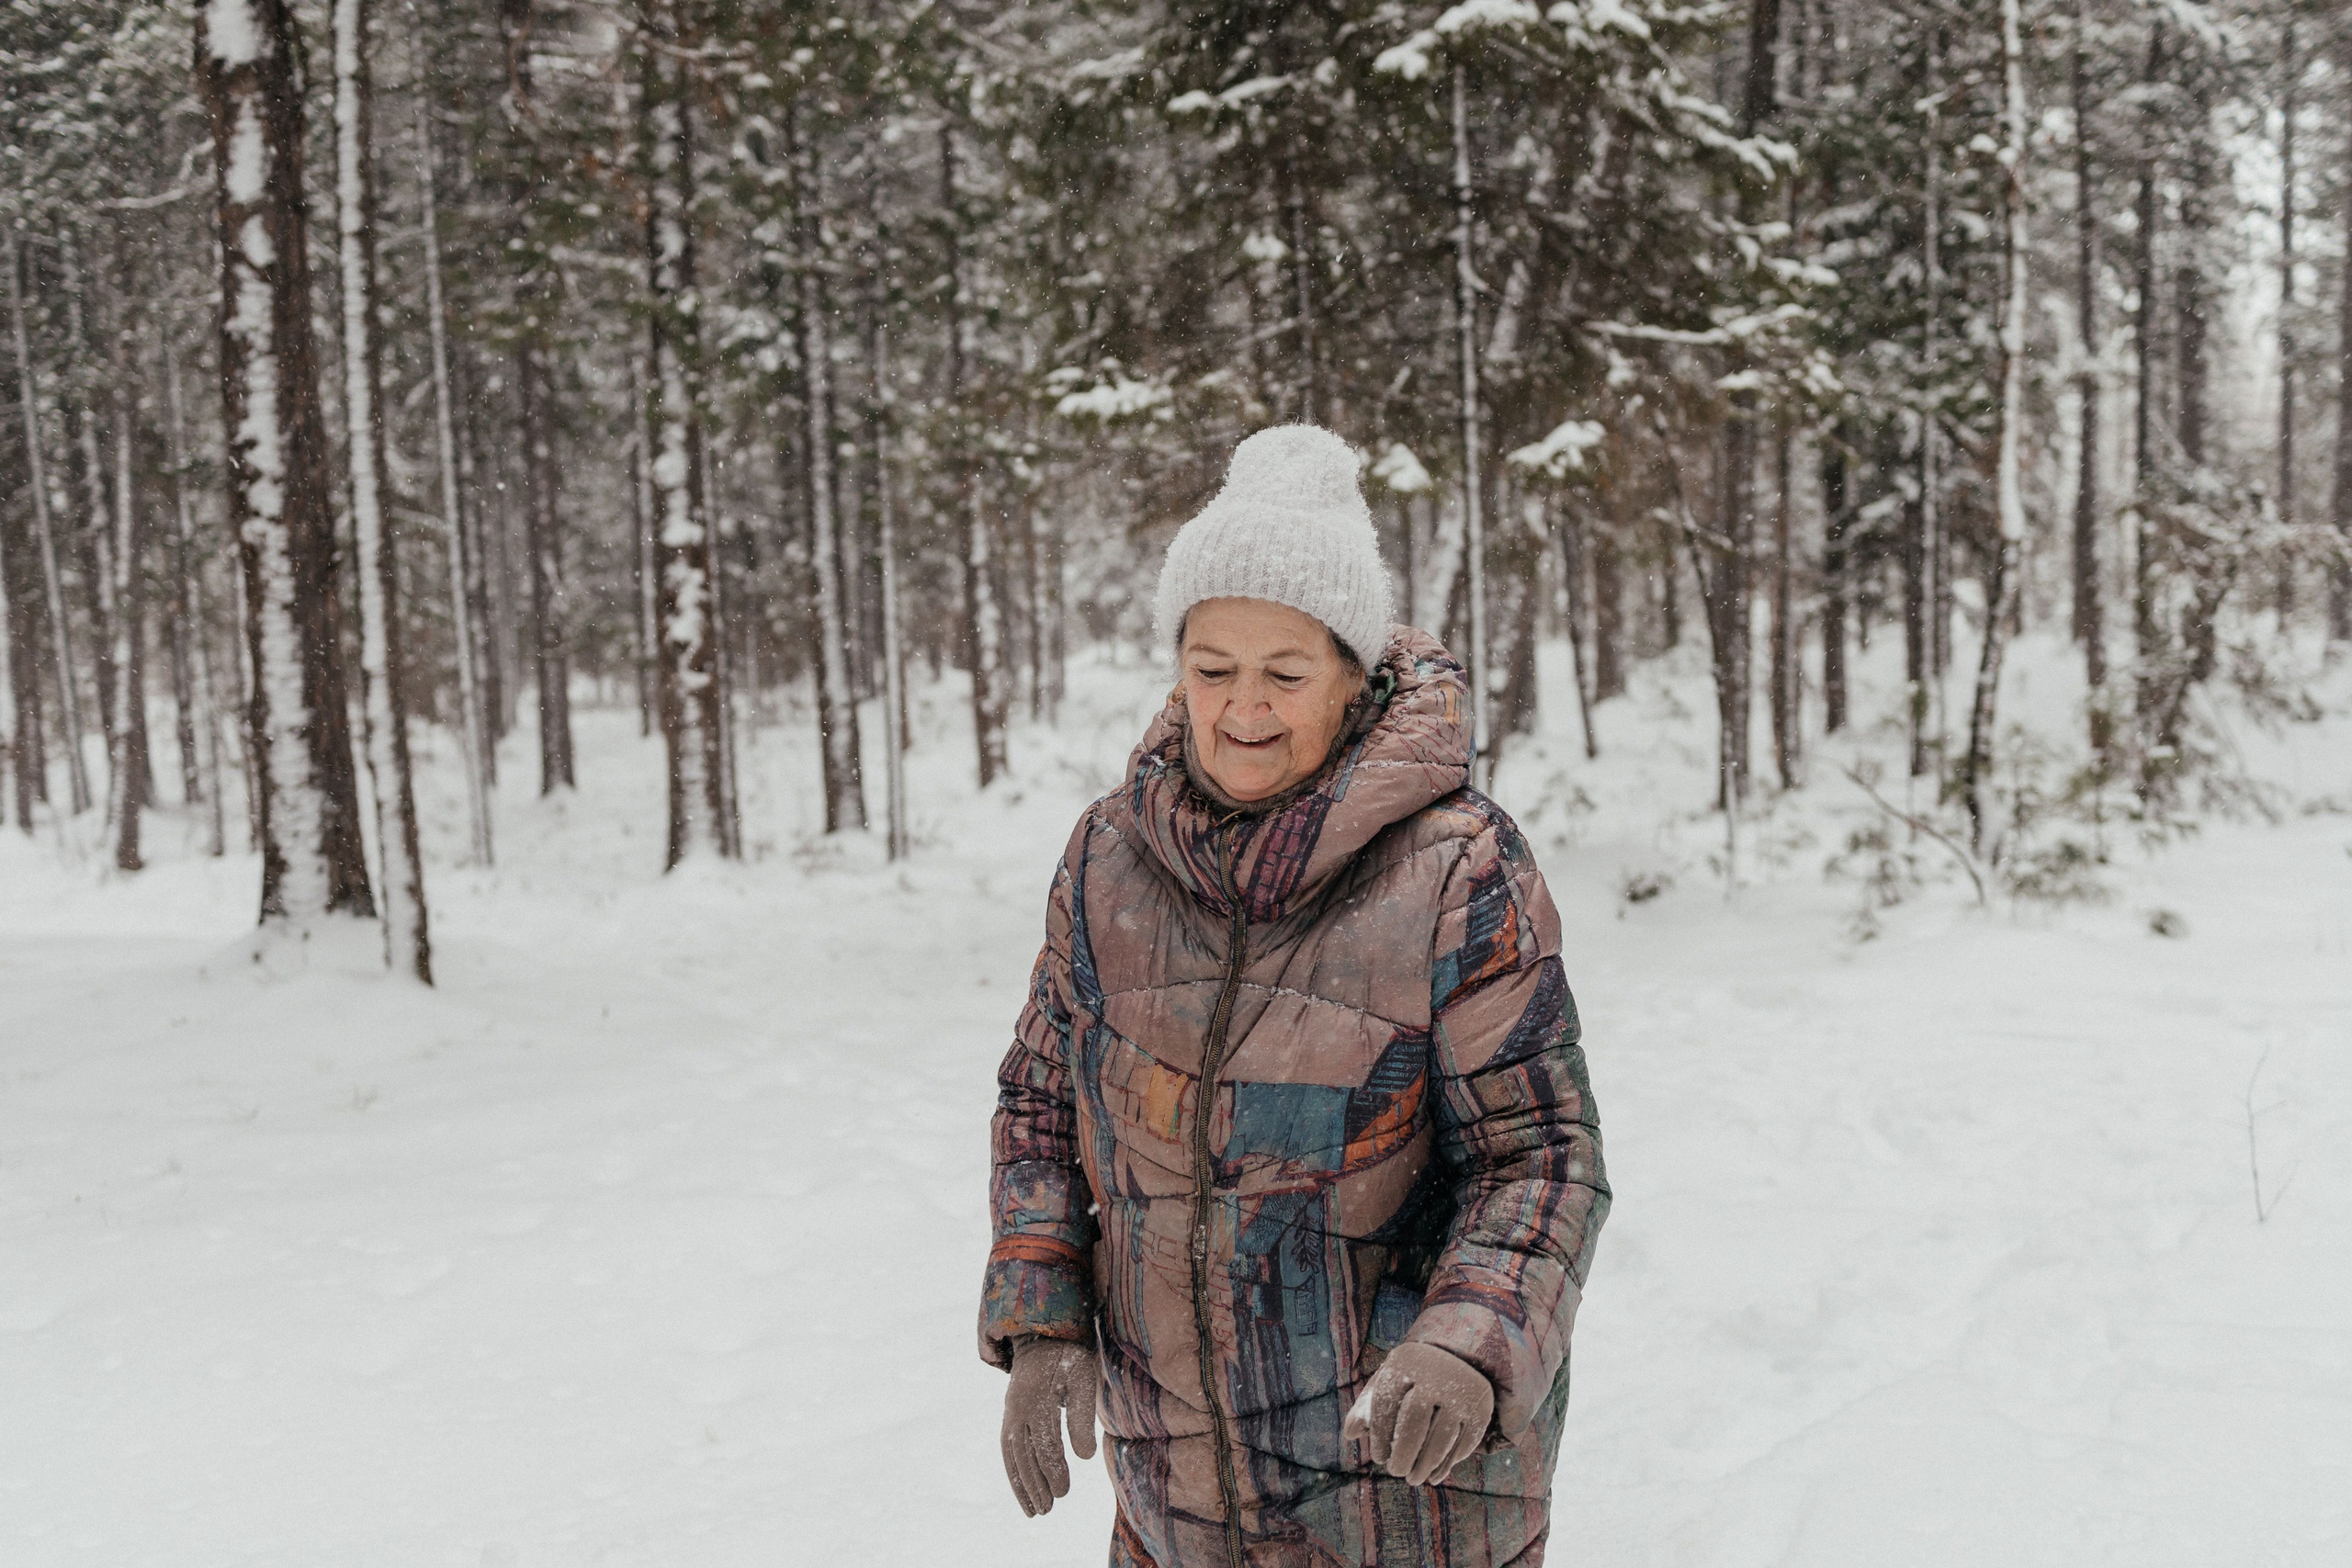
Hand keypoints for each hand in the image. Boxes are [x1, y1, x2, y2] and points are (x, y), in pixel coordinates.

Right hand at [1001, 1336, 1098, 1516]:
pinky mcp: (1009, 1417)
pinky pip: (1007, 1450)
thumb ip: (1082, 1416)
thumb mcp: (1082, 1377)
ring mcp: (1009, 1414)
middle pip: (1024, 1455)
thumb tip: (1084, 1457)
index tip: (1064, 1492)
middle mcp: (1017, 1410)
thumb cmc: (1068, 1358)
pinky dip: (1013, 1472)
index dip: (1054, 1470)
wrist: (1041, 1338)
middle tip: (1049, 1509)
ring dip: (1022, 1485)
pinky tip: (1022, 1490)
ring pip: (1011, 1456)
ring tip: (1035, 1511)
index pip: (1044, 1444)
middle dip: (1036, 1485)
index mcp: (1037, 1400)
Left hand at [1342, 1342, 1493, 1486]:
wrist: (1460, 1359)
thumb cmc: (1413, 1378)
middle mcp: (1437, 1372)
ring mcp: (1463, 1390)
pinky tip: (1434, 1476)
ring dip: (1425, 1464)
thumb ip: (1367, 1406)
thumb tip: (1350, 1433)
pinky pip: (1464, 1443)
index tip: (1379, 1458)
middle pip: (1415, 1421)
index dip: (1380, 1436)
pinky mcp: (1482, 1408)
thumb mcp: (1388, 1382)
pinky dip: (1448, 1464)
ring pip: (1441, 1436)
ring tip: (1413, 1478)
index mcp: (1406, 1361)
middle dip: (1403, 1453)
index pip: (1387, 1404)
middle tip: (1396, 1472)